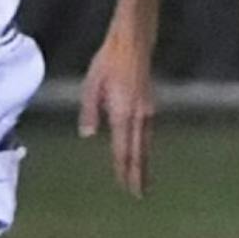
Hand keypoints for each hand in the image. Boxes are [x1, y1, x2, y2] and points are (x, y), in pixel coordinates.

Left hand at [78, 33, 155, 197]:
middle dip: (138, 174)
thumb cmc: (109, 61)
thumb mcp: (91, 85)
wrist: (133, 42)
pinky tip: (144, 154)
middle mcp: (139, 115)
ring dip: (144, 164)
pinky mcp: (150, 105)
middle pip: (139, 152)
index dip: (123, 170)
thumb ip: (89, 112)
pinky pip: (148, 133)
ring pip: (146, 144)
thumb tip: (88, 135)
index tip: (125, 187)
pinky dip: (146, 148)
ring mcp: (148, 110)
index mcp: (123, 112)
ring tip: (144, 181)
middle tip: (139, 194)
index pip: (122, 148)